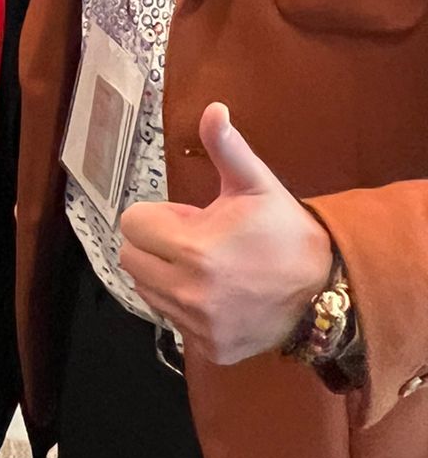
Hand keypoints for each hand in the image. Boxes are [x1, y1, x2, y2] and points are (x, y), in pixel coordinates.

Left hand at [118, 102, 332, 363]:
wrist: (324, 291)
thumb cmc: (285, 231)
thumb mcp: (255, 183)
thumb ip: (226, 147)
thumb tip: (212, 108)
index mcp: (194, 249)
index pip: (132, 225)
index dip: (157, 215)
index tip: (189, 217)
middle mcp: (189, 293)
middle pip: (131, 259)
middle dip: (154, 244)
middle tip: (194, 240)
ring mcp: (198, 326)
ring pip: (147, 291)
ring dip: (165, 274)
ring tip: (206, 266)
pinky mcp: (208, 349)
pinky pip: (171, 321)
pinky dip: (183, 306)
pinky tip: (215, 294)